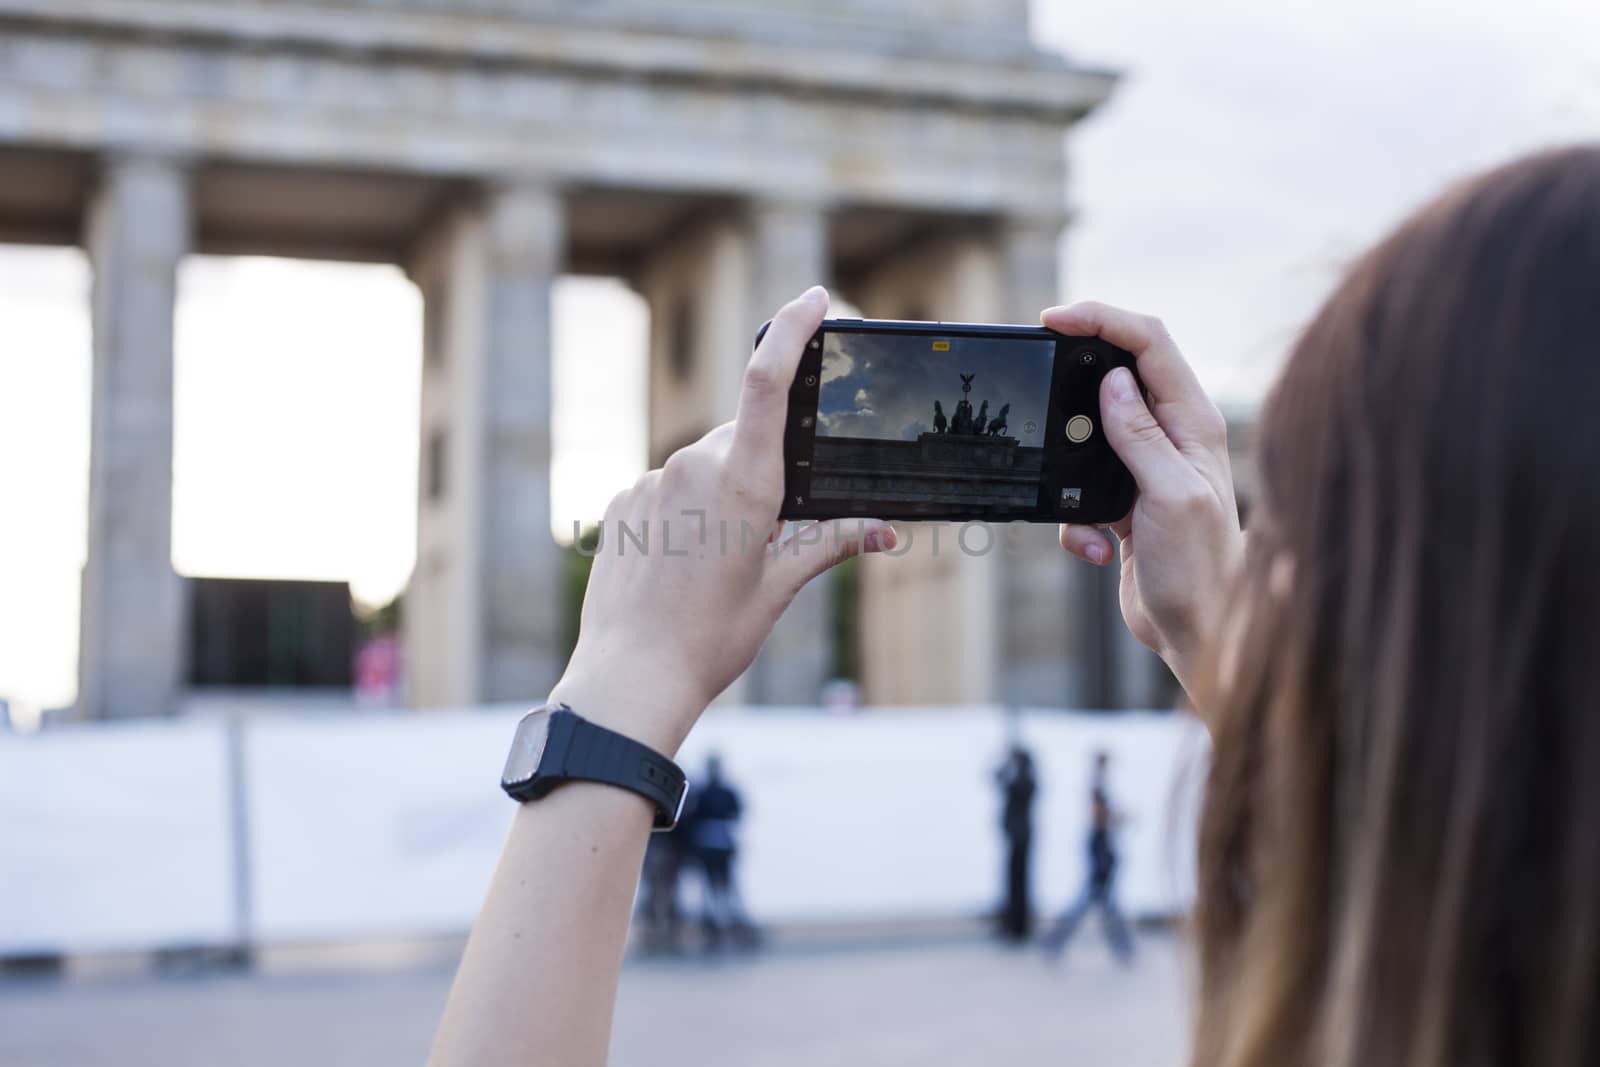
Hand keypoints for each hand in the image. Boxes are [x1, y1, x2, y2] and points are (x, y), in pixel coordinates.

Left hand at [552, 287, 893, 753]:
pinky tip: (680, 565)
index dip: (791, 331)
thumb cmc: (711, 638)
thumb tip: (883, 528)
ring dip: (721, 496)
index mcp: (744, 483)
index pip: (768, 383)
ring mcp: (652, 481)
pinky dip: (683, 512)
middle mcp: (693, 467)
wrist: (629, 677)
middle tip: (766, 533)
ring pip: (703, 467)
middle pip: (744, 438)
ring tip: (715, 564)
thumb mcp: (778, 589)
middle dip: (764, 468)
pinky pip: (666, 488)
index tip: (812, 299)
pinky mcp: (623, 500)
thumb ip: (829, 543)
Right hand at [1044, 302, 1242, 698]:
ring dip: (1069, 471)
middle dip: (1072, 390)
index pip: (1148, 343)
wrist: (1197, 631)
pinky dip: (1073, 518)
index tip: (1053, 320)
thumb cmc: (1202, 569)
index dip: (1101, 320)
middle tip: (1041, 395)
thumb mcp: (1170, 497)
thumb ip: (1141, 437)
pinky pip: (1077, 486)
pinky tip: (1095, 548)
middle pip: (1114, 374)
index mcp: (1193, 422)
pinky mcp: (1122, 499)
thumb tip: (1112, 382)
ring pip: (1086, 433)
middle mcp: (1172, 436)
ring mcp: (1145, 466)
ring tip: (1087, 516)